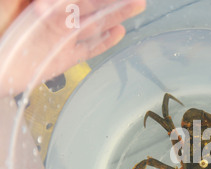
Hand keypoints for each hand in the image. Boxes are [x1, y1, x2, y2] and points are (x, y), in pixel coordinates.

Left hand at [0, 0, 145, 95]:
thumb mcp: (7, 5)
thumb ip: (30, 0)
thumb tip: (56, 2)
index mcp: (45, 4)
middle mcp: (56, 18)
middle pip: (90, 6)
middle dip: (113, 1)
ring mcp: (62, 39)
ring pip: (94, 24)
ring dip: (115, 16)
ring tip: (136, 6)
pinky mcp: (65, 59)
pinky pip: (88, 49)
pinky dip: (104, 42)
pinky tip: (119, 32)